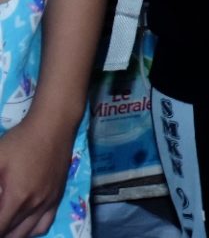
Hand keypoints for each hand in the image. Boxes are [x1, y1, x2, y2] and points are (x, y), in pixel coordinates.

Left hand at [0, 116, 71, 237]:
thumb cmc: (21, 141)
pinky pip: (44, 225)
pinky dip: (30, 231)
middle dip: (0, 231)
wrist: (53, 126)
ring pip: (26, 233)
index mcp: (17, 198)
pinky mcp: (57, 197)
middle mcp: (35, 205)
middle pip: (10, 233)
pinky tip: (21, 225)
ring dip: (11, 233)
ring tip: (3, 226)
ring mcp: (48, 202)